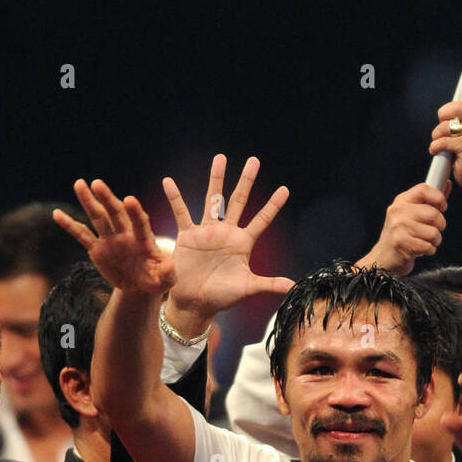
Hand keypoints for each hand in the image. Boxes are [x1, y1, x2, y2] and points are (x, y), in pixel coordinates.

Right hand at [54, 180, 175, 296]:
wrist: (140, 287)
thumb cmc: (156, 281)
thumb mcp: (165, 281)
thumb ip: (168, 273)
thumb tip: (171, 265)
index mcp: (144, 240)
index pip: (140, 222)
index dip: (135, 212)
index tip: (129, 200)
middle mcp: (126, 234)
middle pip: (116, 214)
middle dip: (107, 199)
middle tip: (97, 183)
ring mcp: (110, 240)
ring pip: (98, 218)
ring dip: (89, 202)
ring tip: (79, 184)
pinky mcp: (97, 249)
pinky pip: (82, 235)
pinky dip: (70, 226)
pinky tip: (57, 214)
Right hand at [164, 155, 292, 322]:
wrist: (196, 303)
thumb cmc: (222, 297)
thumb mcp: (248, 289)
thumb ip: (268, 283)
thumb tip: (292, 285)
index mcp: (243, 243)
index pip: (262, 220)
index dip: (272, 206)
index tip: (285, 190)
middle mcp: (226, 232)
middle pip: (238, 201)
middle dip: (246, 181)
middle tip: (254, 160)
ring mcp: (207, 232)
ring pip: (213, 200)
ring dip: (216, 179)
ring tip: (220, 158)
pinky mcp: (188, 236)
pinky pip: (181, 213)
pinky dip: (175, 198)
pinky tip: (168, 181)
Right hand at [357, 182, 449, 275]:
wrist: (384, 258)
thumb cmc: (401, 236)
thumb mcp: (412, 214)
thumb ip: (429, 201)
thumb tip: (446, 185)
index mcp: (402, 201)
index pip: (423, 189)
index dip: (438, 197)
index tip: (443, 207)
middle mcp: (398, 211)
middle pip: (433, 213)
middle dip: (440, 225)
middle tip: (434, 230)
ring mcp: (398, 227)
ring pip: (434, 232)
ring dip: (435, 240)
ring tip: (426, 241)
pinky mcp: (401, 243)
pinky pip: (428, 246)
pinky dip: (429, 250)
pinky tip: (420, 250)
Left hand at [429, 51, 461, 208]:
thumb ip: (461, 117)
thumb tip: (446, 111)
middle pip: (454, 106)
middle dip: (443, 118)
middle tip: (446, 131)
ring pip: (446, 125)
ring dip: (438, 137)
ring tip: (447, 147)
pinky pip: (443, 140)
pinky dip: (436, 148)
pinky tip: (441, 153)